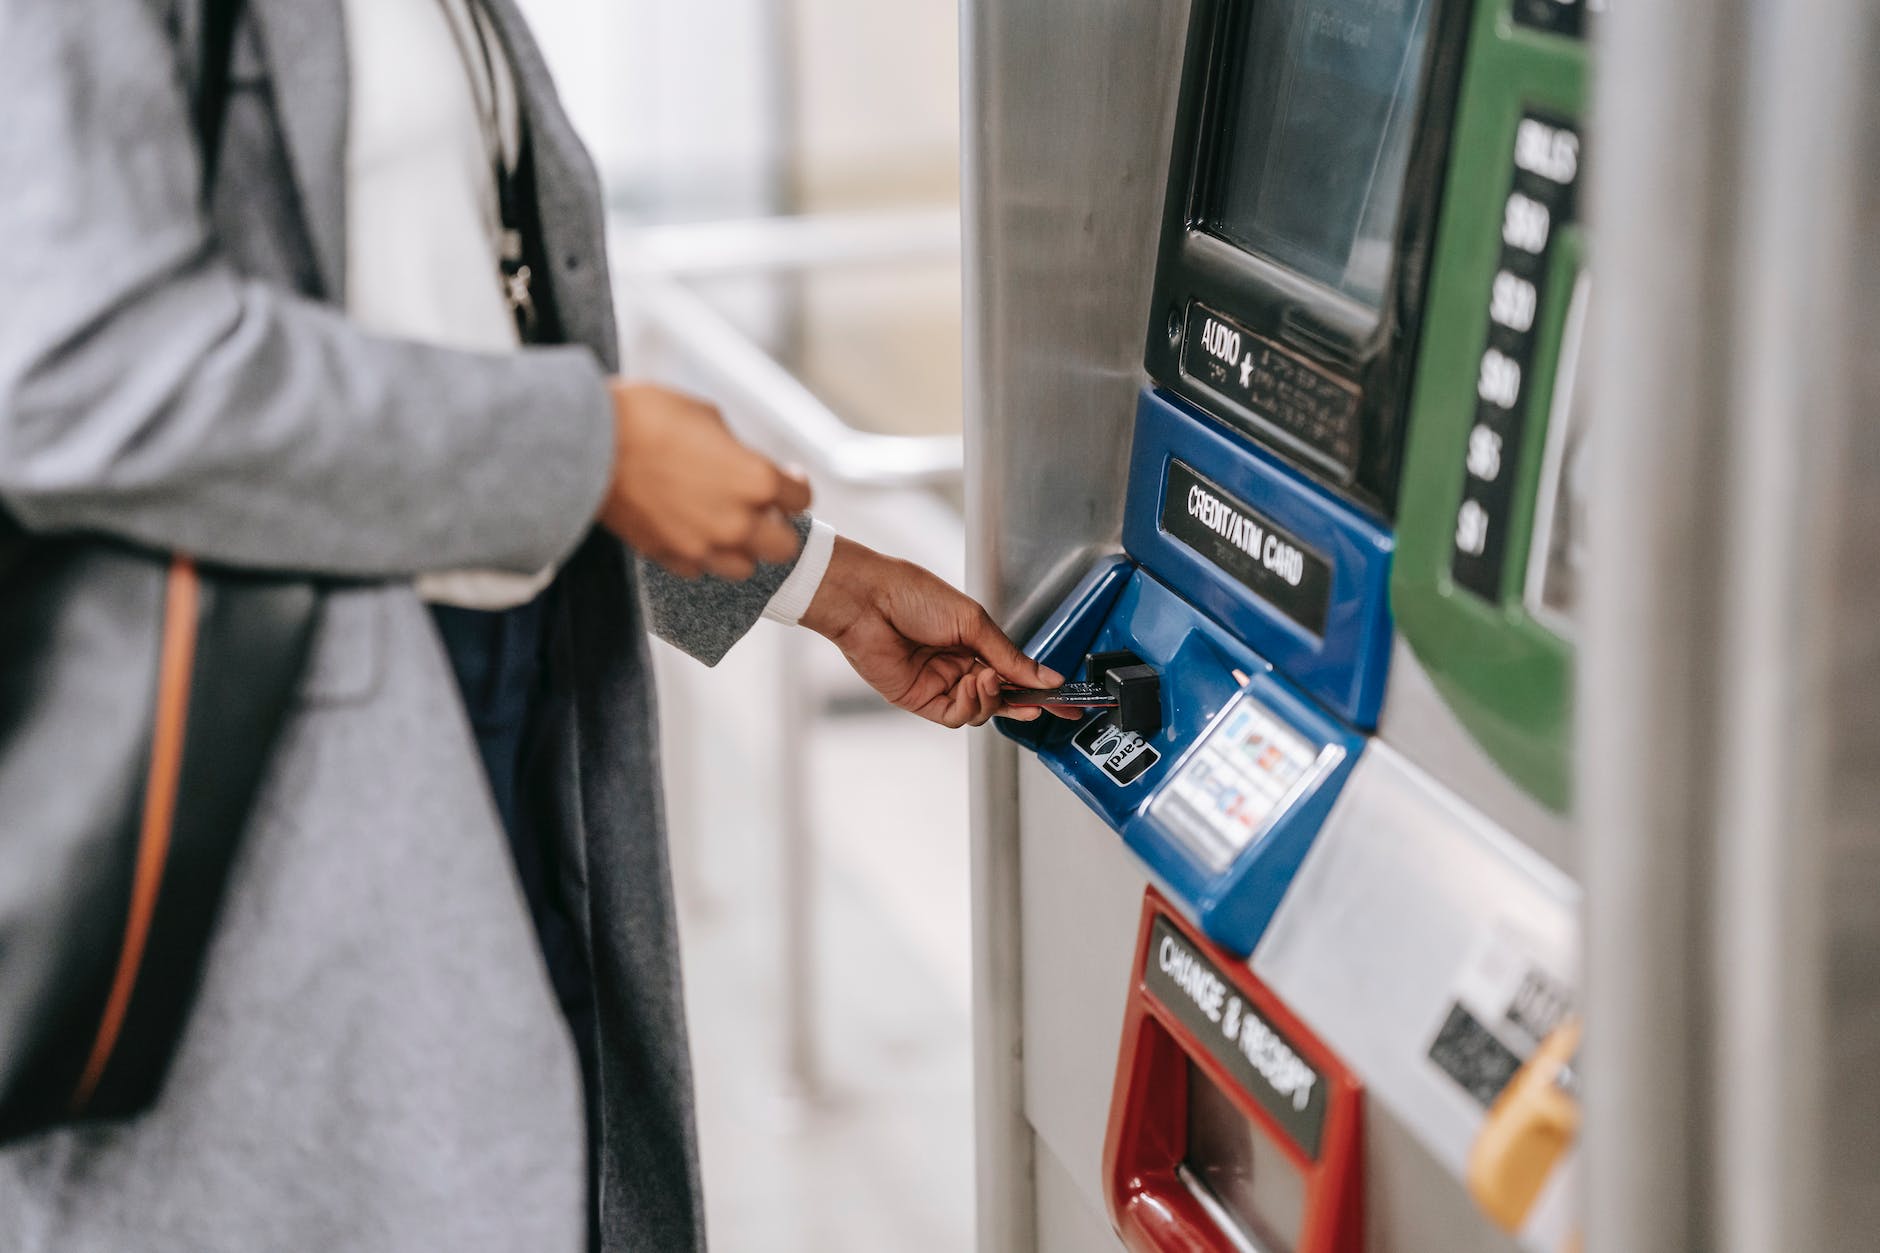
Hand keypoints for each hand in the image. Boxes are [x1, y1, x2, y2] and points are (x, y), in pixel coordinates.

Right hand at [597, 381, 812, 579]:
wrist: (587, 443)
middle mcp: (737, 522)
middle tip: (760, 509)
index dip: (794, 485)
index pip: (801, 498)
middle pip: (784, 548)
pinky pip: (698, 569)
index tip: (784, 477)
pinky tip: (688, 530)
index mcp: (757, 480)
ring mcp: (702, 547)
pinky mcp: (668, 558)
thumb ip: (737, 451)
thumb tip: (742, 464)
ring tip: (723, 525)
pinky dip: (699, 555)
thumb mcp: (708, 417)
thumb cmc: (648, 417)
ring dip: (741, 548)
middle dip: (777, 528)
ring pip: (743, 568)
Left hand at [801, 536, 1063, 727]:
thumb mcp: (973, 622)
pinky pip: (956, 715)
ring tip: (986, 676)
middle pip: (1001, 696)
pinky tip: (970, 684)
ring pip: (981, 710)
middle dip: (1023, 701)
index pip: (1014, 671)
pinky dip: (970, 704)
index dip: (1040, 687)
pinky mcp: (921, 699)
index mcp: (974, 641)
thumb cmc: (911, 594)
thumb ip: (1011, 657)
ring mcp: (941, 683)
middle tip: (1042, 704)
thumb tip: (1045, 677)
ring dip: (991, 698)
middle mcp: (959, 664)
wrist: (868, 600)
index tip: (1066, 700)